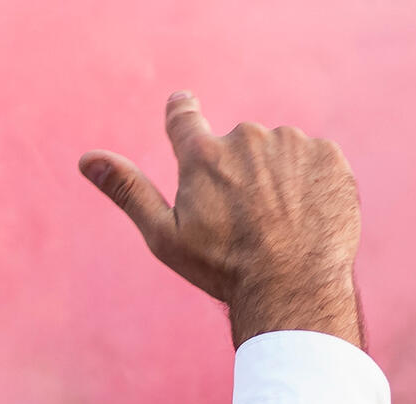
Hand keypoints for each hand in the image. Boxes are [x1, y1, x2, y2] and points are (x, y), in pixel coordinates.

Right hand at [79, 92, 364, 348]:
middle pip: (236, 146)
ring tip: (276, 222)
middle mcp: (246, 137)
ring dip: (275, 177)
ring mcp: (291, 144)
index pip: (183, 116)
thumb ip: (127, 190)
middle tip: (242, 220)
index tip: (182, 106)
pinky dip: (309, 183)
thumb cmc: (221, 267)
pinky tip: (304, 216)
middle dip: (237, 173)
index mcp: (202, 154)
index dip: (181, 112)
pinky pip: (313, 161)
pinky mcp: (328, 156)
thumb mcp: (163, 235)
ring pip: (276, 153)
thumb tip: (87, 159)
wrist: (293, 286)